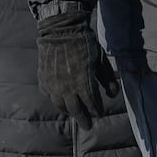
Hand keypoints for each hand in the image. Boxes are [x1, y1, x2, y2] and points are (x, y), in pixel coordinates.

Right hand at [35, 11, 113, 127]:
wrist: (61, 31)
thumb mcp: (101, 60)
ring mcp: (53, 85)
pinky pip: (49, 95)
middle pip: (75, 109)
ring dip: (69, 111)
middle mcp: (66, 88)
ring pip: (61, 104)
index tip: (100, 115)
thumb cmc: (85, 44)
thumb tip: (113, 95)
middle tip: (87, 126)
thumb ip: (107, 79)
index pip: (92, 104)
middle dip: (83, 118)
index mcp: (83, 83)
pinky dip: (56, 99)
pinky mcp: (43, 79)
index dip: (97, 110)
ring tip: (74, 114)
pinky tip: (60, 99)